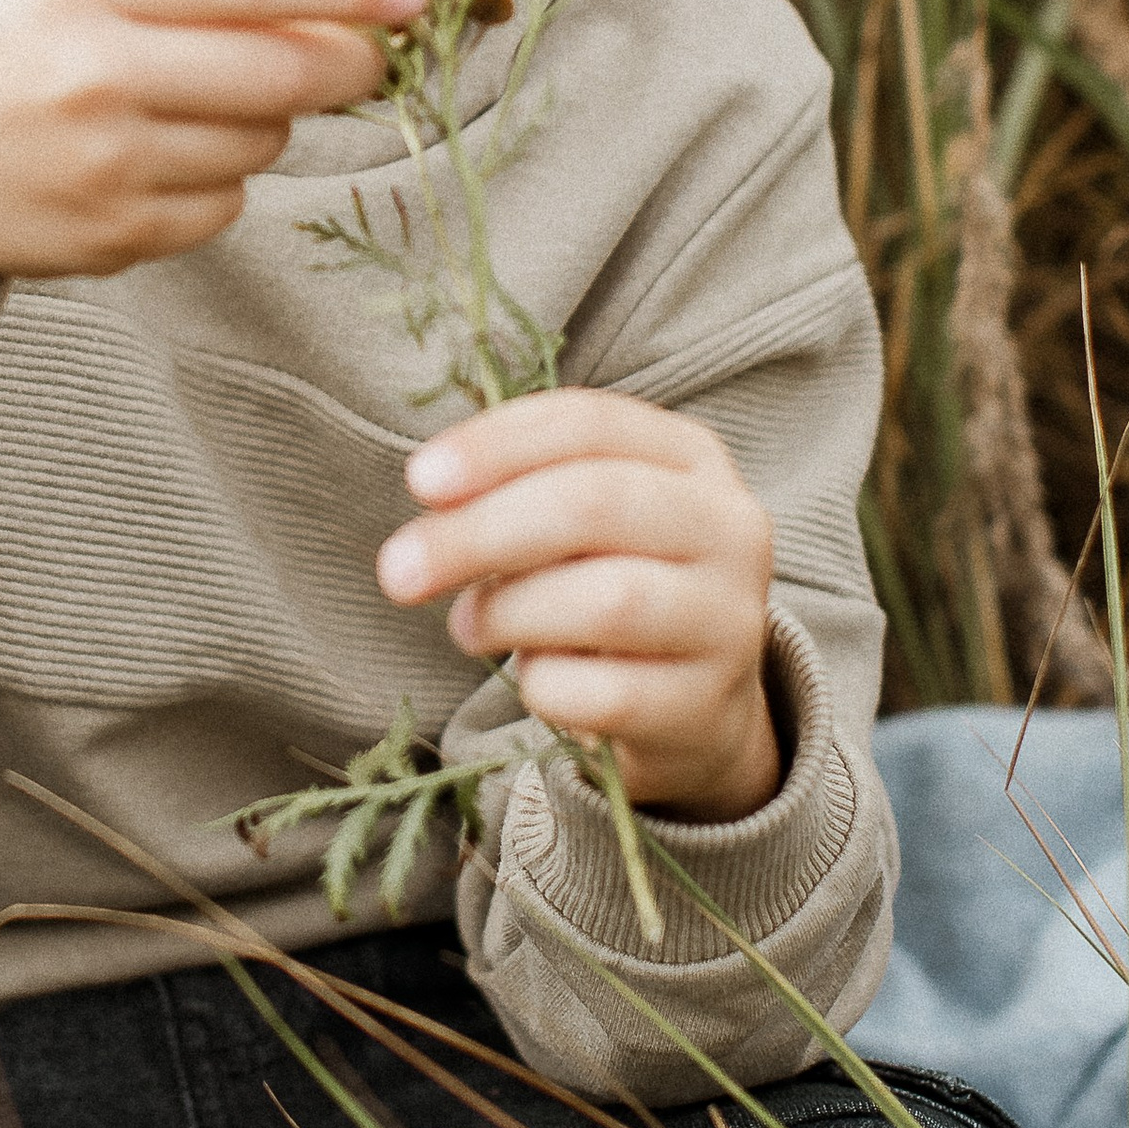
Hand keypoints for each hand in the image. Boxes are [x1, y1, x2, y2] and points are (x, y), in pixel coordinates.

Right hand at [0, 0, 430, 304]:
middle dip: (347, 58)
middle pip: (280, 70)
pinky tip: (156, 156)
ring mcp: (105, 167)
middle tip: (364, 47)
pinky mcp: (114, 238)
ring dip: (266, 117)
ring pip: (263, 141)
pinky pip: (225, 204)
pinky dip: (218, 179)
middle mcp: (94, 75)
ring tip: (196, 96)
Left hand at [375, 394, 781, 819]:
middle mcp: (729, 527)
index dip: (497, 446)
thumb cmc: (611, 583)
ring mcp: (731, 619)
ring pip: (606, 600)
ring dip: (508, 613)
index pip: (589, 423)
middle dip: (479, 533)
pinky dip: (545, 685)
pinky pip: (605, 694)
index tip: (420, 481)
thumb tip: (435, 495)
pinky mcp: (708, 704)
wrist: (695, 704)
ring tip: (467, 626)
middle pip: (595, 504)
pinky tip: (535, 679)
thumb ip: (519, 490)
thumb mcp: (581, 520)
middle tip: (397, 571)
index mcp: (692, 455)